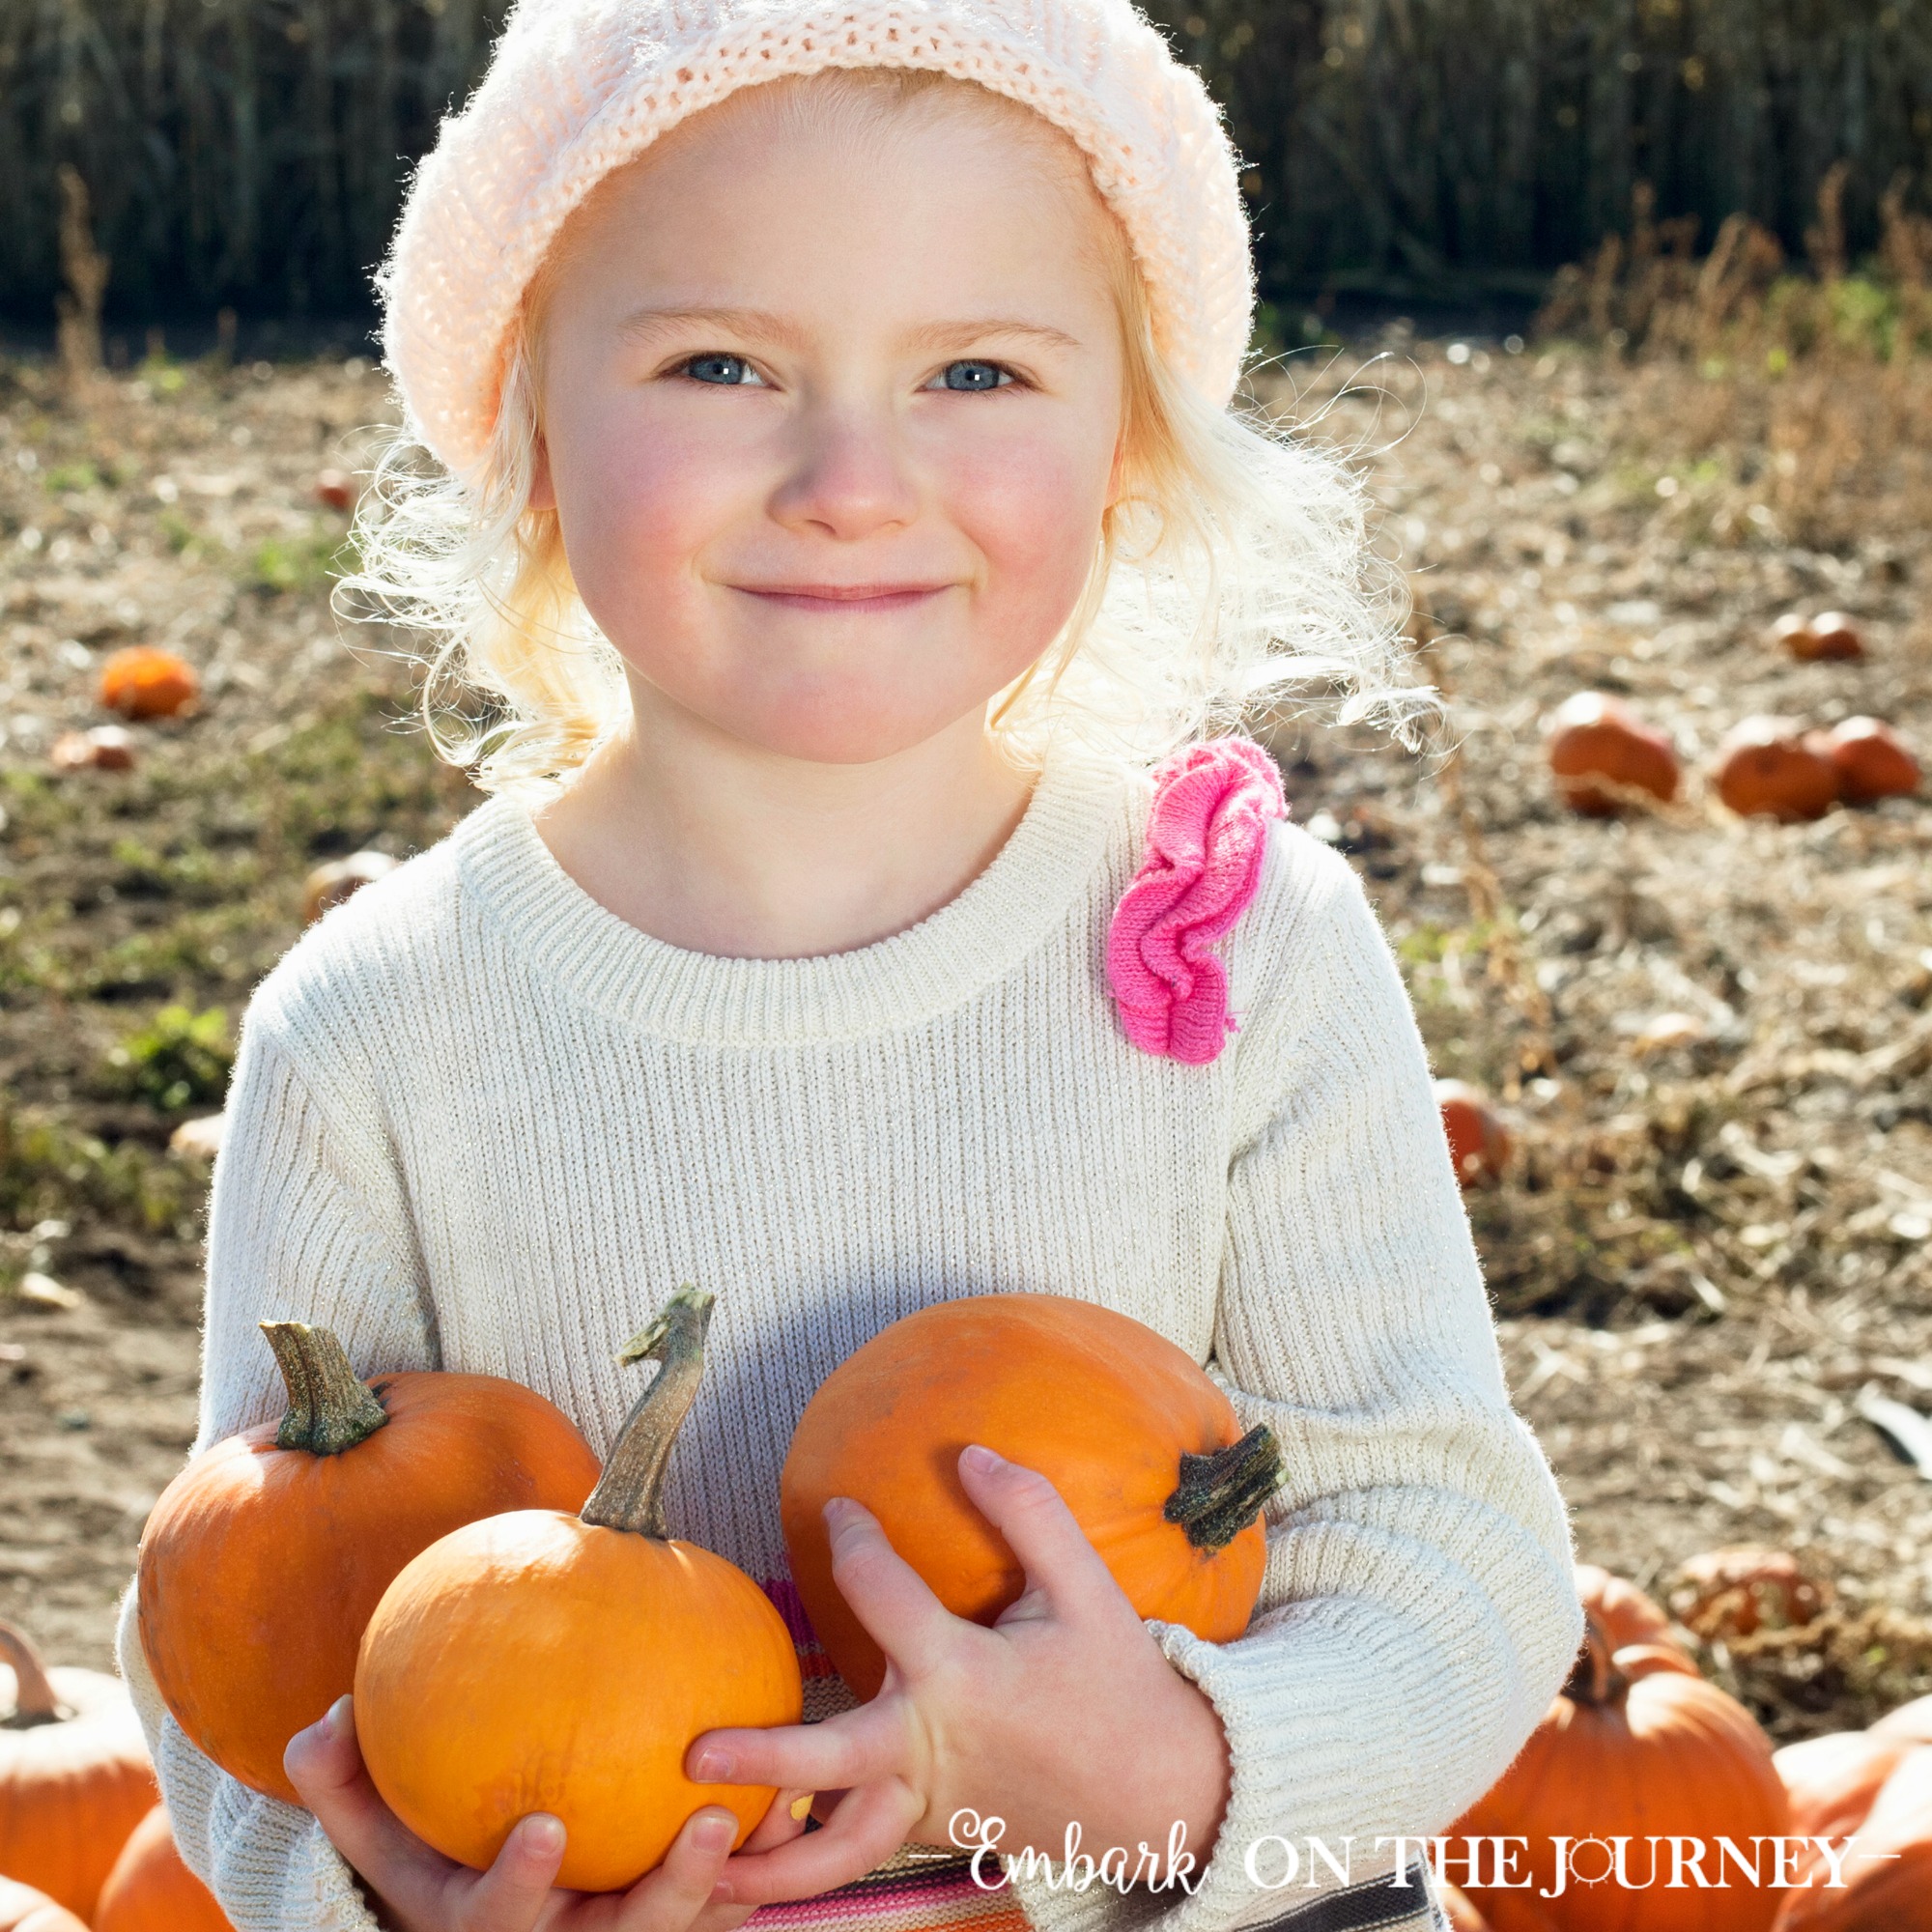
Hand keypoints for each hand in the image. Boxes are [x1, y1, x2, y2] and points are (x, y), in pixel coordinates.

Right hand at [285, 1695, 814, 1931]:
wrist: (466, 1916)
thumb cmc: (420, 1853)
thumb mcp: (371, 1829)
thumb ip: (343, 1780)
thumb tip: (321, 1721)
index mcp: (480, 1924)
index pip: (496, 1917)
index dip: (518, 1882)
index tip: (546, 1825)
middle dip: (670, 1891)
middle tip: (710, 1821)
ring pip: (684, 1925)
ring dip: (737, 1875)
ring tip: (779, 1807)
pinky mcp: (665, 1925)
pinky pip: (720, 1902)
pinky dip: (758, 1861)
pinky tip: (795, 1800)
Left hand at [683, 1446, 1232, 1906]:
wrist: (1160, 1793)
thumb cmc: (1117, 1680)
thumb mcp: (1085, 1588)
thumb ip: (1030, 1512)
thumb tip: (969, 1452)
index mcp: (965, 1676)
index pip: (882, 1595)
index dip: (854, 1540)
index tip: (840, 1510)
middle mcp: (933, 1746)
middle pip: (833, 1761)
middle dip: (764, 1760)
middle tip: (695, 1752)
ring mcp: (928, 1802)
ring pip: (838, 1849)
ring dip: (769, 1865)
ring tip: (702, 1872)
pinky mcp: (929, 1832)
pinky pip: (857, 1853)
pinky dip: (806, 1867)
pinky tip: (750, 1865)